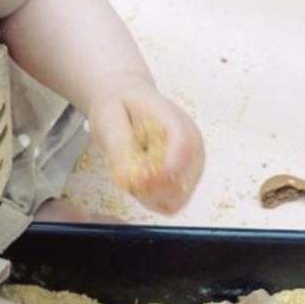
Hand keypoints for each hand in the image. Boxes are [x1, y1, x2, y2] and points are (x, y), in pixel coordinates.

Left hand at [85, 77, 204, 213]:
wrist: (127, 100)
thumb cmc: (119, 107)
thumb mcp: (109, 119)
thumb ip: (119, 147)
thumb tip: (127, 178)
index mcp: (178, 124)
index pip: (183, 151)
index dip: (159, 172)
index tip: (133, 179)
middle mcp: (194, 148)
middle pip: (181, 184)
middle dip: (148, 188)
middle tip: (125, 172)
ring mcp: (193, 167)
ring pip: (175, 200)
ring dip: (148, 195)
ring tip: (131, 172)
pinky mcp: (185, 181)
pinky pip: (170, 203)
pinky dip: (151, 199)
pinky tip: (138, 181)